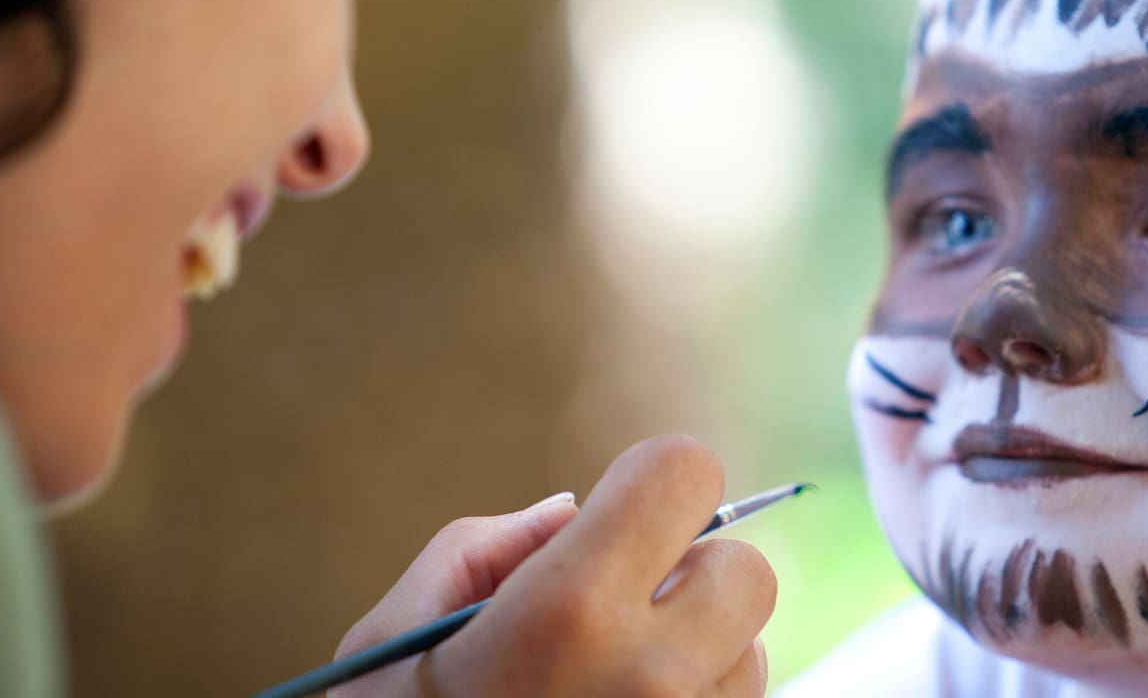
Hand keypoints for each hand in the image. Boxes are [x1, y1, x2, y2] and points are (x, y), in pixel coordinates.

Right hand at [331, 435, 777, 696]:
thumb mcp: (394, 643)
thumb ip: (484, 553)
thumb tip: (571, 514)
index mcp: (570, 609)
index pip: (685, 471)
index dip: (649, 484)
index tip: (618, 518)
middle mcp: (651, 676)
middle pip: (744, 568)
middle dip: (686, 578)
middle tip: (616, 615)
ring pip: (752, 654)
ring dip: (700, 659)